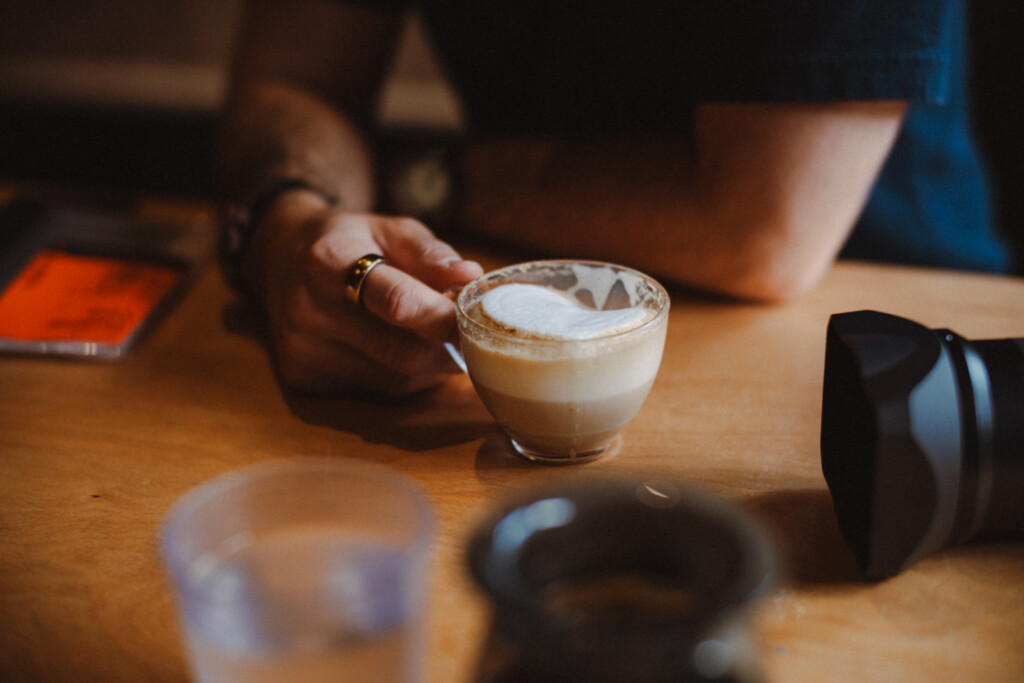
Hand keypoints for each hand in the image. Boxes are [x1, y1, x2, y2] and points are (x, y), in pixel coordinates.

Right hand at [251, 189, 483, 395]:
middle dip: (445, 348)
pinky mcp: (302, 379)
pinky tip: (400, 350)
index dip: (442, 317)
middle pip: (400, 351)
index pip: (395, 301)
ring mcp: (302, 350)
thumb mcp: (389, 229)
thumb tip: (471, 277)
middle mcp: (308, 310)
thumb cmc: (349, 241)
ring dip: (430, 365)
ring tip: (432, 336)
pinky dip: (405, 377)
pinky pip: (378, 390)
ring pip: (396, 380)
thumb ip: (430, 253)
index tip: (474, 319)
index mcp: (328, 260)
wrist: (280, 257)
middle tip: (469, 334)